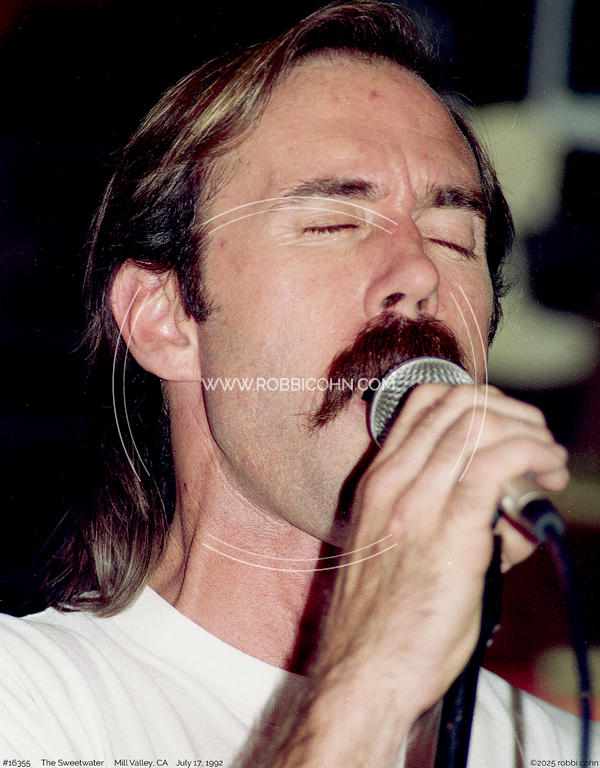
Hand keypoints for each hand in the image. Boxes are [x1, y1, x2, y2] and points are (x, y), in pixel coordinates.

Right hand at [304, 384, 567, 761]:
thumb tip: (513, 509)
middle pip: (458, 401)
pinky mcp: (450, 530)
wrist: (364, 672)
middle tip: (537, 440)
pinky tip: (549, 470)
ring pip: (479, 421)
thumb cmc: (382, 621)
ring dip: (529, 430)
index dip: (478, 399)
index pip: (424, 401)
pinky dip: (534, 453)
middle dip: (512, 409)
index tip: (507, 426)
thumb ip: (449, 517)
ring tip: (549, 461)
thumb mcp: (399, 550)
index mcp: (379, 482)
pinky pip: (498, 462)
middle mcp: (393, 481)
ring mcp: (418, 501)